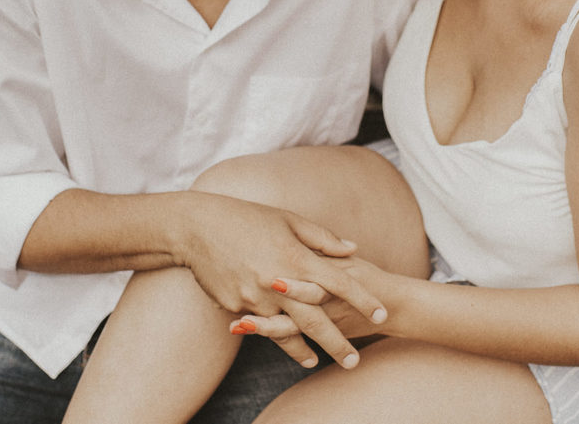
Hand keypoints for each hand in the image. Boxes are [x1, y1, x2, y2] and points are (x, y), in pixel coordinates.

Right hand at [178, 191, 386, 368]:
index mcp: (295, 257)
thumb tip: (353, 249)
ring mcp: (255, 297)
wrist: (197, 228)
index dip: (363, 299)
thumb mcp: (288, 220)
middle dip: (337, 343)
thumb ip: (322, 239)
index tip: (382, 313)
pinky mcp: (235, 305)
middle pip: (316, 319)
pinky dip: (274, 335)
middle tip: (354, 362)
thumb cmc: (247, 217)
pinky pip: (260, 324)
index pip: (338, 282)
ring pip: (286, 331)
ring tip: (318, 362)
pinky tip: (283, 344)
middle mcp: (277, 282)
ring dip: (304, 349)